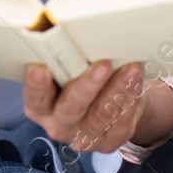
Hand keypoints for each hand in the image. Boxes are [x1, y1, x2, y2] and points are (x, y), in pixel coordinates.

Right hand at [23, 61, 154, 153]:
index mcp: (40, 106)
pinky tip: (136, 83)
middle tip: (102, 66)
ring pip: (101, 114)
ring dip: (118, 89)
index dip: (36, 85)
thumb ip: (65, 60)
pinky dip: (130, 100)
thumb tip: (75, 29)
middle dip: (87, 86)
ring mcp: (84, 137)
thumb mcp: (67, 71)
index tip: (40, 69)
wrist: (108, 103)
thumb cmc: (81, 78)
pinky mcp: (109, 143)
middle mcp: (59, 125)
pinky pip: (121, 122)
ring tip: (131, 69)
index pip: (35, 97)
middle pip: (70, 108)